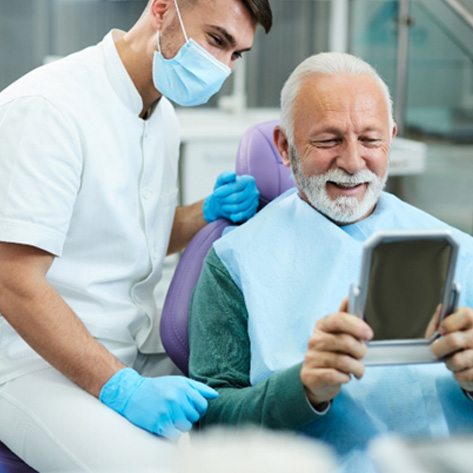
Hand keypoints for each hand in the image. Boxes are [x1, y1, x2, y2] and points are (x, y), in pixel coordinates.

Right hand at [99, 368, 217, 440]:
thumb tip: (215, 395)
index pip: (202, 405)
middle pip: (195, 417)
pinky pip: (175, 435)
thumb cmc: (158, 388)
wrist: (132, 393)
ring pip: (186, 427)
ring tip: (169, 417)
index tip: (188, 408)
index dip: (197, 409)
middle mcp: (177, 398)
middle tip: (176, 411)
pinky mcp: (159, 423)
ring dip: (179, 425)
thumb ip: (198, 388)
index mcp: (183, 387)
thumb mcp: (179, 382)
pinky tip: (164, 424)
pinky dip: (171, 433)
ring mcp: (167, 411)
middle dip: (187, 416)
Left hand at [203, 171, 258, 222]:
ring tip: (224, 205)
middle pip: (236, 198)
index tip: (215, 193)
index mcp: (249, 180)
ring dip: (227, 207)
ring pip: (238, 208)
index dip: (224, 191)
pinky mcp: (252, 212)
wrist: (225, 201)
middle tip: (220, 200)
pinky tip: (230, 213)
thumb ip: (225, 176)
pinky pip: (242, 216)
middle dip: (224, 200)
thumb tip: (233, 175)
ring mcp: (254, 203)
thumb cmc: (224, 188)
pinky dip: (234, 216)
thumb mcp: (221, 180)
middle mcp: (254, 191)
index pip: (236, 187)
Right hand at [300, 299, 372, 407]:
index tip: (369, 334)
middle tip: (362, 355)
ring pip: (342, 361)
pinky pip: (335, 376)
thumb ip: (346, 317)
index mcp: (322, 326)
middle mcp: (314, 340)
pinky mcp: (310, 375)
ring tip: (357, 369)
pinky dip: (345, 378)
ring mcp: (311, 357)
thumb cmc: (334, 353)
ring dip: (356, 368)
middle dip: (360, 350)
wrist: (317, 379)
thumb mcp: (340, 334)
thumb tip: (349, 297)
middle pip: (344, 341)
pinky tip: (345, 376)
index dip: (356, 325)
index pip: (338, 319)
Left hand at [431, 307, 472, 391]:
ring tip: (451, 360)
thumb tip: (438, 323)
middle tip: (435, 351)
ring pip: (457, 361)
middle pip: (454, 341)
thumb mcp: (449, 325)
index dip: (449, 323)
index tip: (441, 331)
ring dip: (449, 363)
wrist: (471, 360)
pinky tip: (461, 369)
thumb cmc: (457, 338)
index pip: (466, 316)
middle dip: (438, 348)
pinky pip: (463, 375)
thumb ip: (440, 320)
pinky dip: (457, 375)